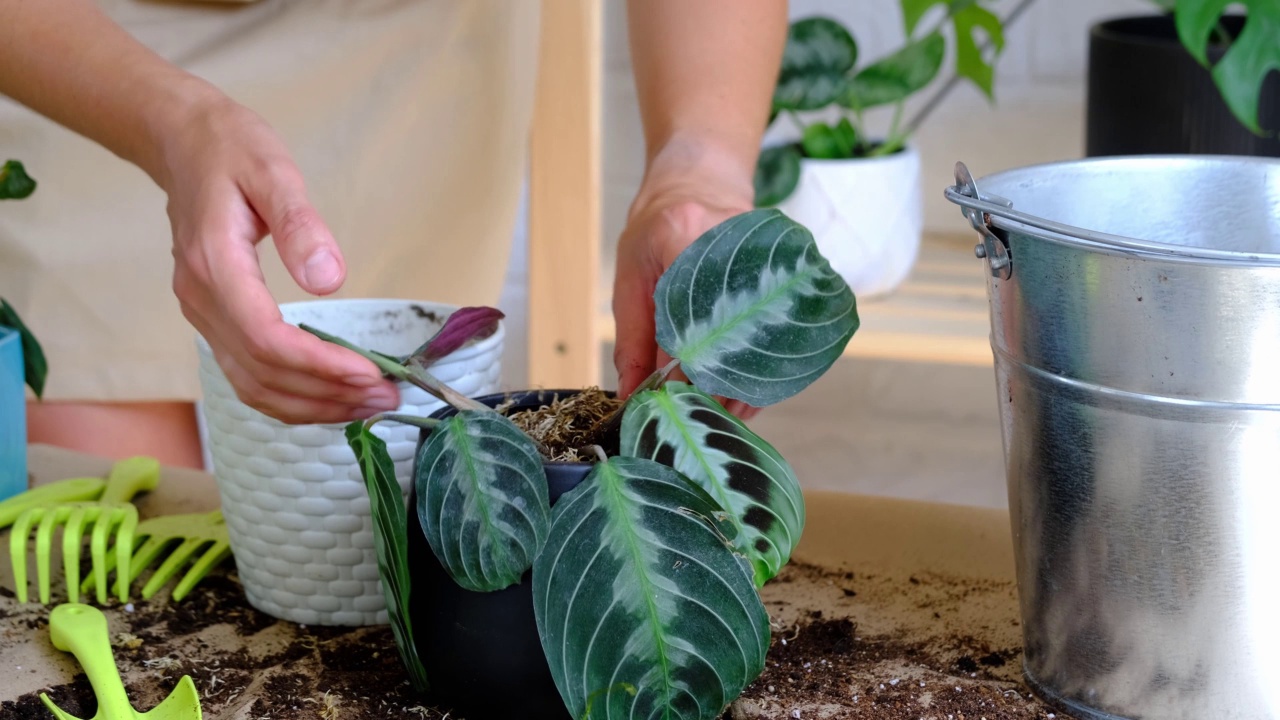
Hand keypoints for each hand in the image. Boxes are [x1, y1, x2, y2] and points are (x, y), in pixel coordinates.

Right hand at [159, 94, 398, 422]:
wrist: (183, 144)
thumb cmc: (230, 150)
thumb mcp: (272, 172)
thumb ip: (300, 225)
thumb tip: (330, 280)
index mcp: (215, 267)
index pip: (266, 339)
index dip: (319, 366)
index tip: (369, 372)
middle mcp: (202, 301)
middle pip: (262, 374)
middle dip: (327, 394)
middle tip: (387, 396)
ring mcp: (203, 315)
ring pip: (253, 386)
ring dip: (313, 405)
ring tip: (370, 403)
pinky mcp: (214, 320)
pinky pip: (249, 376)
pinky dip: (292, 396)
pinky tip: (333, 395)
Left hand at [612, 140, 761, 419]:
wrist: (702, 183)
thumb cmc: (658, 228)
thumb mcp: (631, 276)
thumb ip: (633, 337)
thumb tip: (633, 394)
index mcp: (686, 238)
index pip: (689, 321)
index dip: (681, 371)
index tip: (671, 404)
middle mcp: (737, 248)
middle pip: (735, 336)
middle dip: (718, 387)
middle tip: (701, 420)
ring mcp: (771, 261)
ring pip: (764, 342)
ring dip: (744, 386)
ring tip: (723, 417)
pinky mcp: (790, 277)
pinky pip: (779, 335)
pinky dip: (760, 370)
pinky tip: (744, 397)